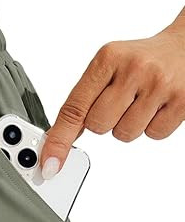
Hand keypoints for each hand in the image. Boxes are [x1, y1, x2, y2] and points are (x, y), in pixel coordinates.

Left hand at [40, 23, 184, 178]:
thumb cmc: (141, 59)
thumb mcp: (107, 68)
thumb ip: (82, 101)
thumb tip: (57, 140)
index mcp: (108, 58)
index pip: (74, 108)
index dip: (59, 140)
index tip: (49, 163)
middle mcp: (134, 68)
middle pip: (98, 126)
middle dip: (105, 121)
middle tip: (121, 101)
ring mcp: (160, 85)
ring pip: (124, 134)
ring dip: (128, 125)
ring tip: (141, 101)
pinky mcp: (182, 101)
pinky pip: (153, 135)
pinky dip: (152, 127)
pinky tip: (157, 106)